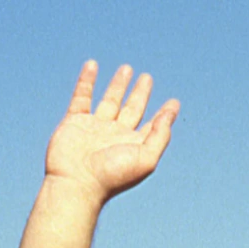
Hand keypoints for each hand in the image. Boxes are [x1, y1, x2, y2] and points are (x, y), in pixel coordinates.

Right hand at [44, 61, 179, 208]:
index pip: (153, 126)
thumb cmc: (113, 175)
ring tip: (127, 69)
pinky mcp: (75, 122)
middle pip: (132, 109)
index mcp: (134, 146)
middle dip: (140, 94)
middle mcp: (116, 136)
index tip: (174, 103)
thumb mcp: (145, 158)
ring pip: (109, 101)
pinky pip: (81, 97)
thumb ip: (159, 136)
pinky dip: (87, 80)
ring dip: (118, 85)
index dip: (164, 115)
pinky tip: (93, 65)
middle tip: (147, 78)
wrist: (77, 182)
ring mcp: (95, 128)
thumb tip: (170, 114)